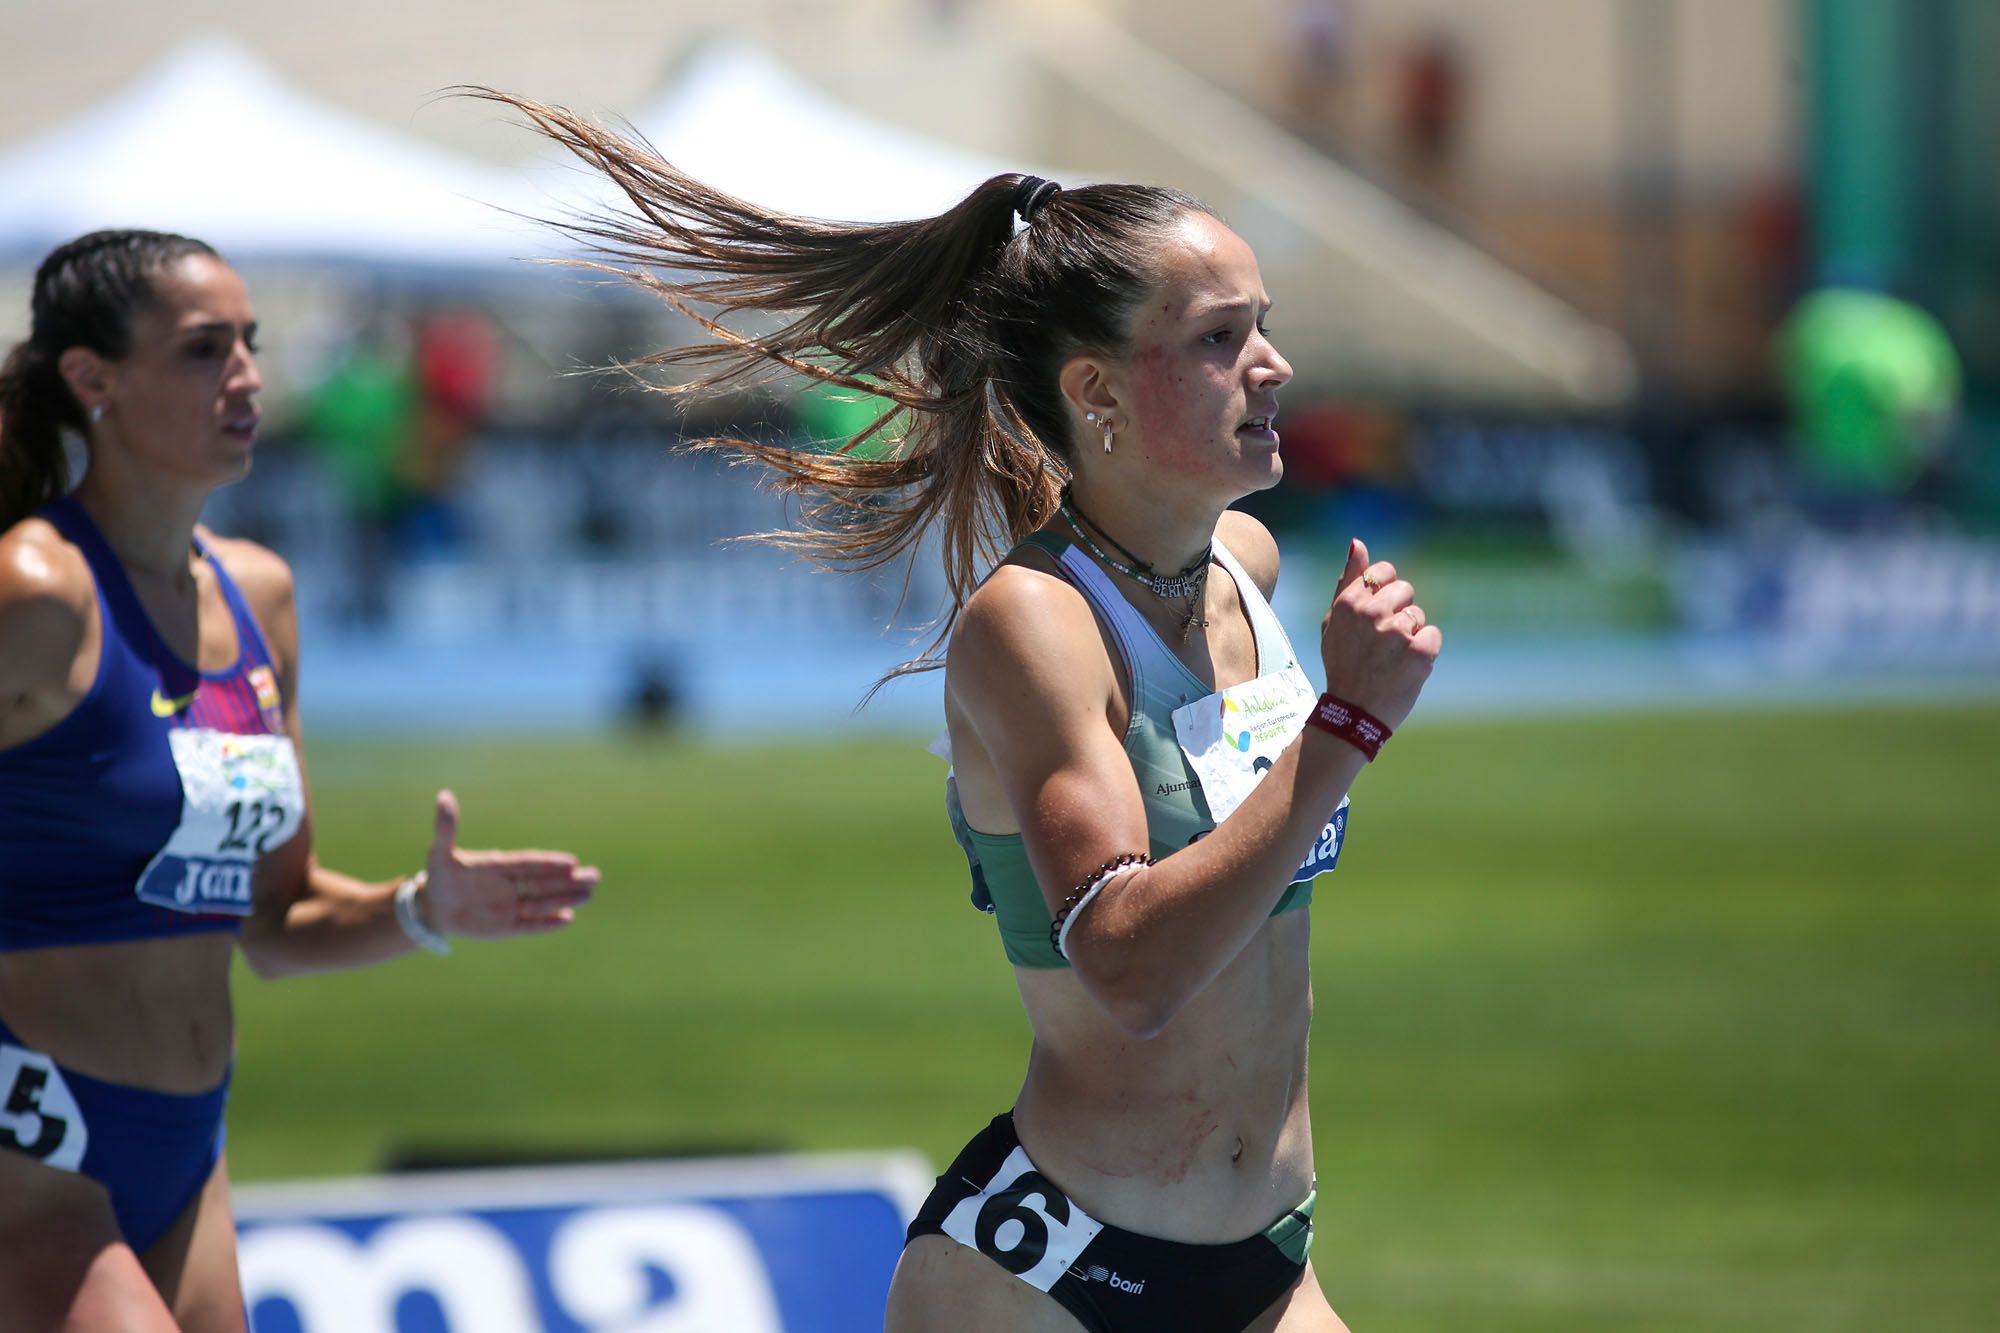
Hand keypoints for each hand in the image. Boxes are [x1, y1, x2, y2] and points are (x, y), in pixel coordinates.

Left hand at [420, 790, 598, 939]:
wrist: (434, 906)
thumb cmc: (439, 876)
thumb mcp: (439, 853)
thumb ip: (447, 828)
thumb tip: (444, 796)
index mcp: (500, 866)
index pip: (529, 864)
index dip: (549, 863)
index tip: (571, 862)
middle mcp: (511, 885)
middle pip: (545, 883)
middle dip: (569, 881)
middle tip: (596, 876)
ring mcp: (510, 906)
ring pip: (543, 903)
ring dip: (565, 899)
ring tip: (590, 895)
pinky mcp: (505, 927)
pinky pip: (529, 925)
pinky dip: (547, 924)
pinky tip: (568, 919)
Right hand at [1318, 537, 1441, 731]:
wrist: (1352, 712)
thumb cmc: (1343, 664)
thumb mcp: (1334, 621)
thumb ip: (1348, 580)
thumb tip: (1358, 542)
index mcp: (1349, 602)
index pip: (1385, 572)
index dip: (1387, 591)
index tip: (1380, 612)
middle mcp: (1372, 613)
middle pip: (1406, 591)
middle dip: (1400, 612)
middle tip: (1383, 642)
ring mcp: (1397, 632)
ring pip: (1419, 616)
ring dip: (1411, 635)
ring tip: (1391, 658)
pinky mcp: (1420, 652)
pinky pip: (1433, 636)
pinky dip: (1424, 652)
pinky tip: (1405, 667)